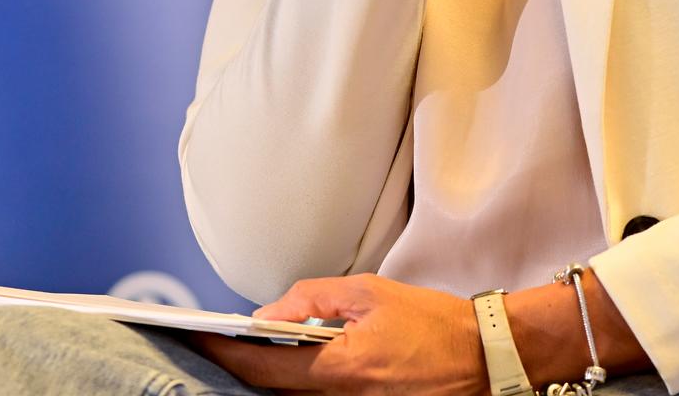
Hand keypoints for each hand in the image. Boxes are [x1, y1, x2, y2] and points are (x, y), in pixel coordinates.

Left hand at [193, 274, 486, 395]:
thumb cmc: (433, 323)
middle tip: (214, 338)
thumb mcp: (369, 292)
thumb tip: (265, 315)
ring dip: (267, 376)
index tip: (193, 335)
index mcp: (341, 368)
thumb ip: (311, 298)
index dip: (221, 351)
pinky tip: (288, 364)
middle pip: (269, 390)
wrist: (485, 359)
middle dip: (239, 364)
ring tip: (245, 349)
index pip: (260, 366)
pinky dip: (295, 386)